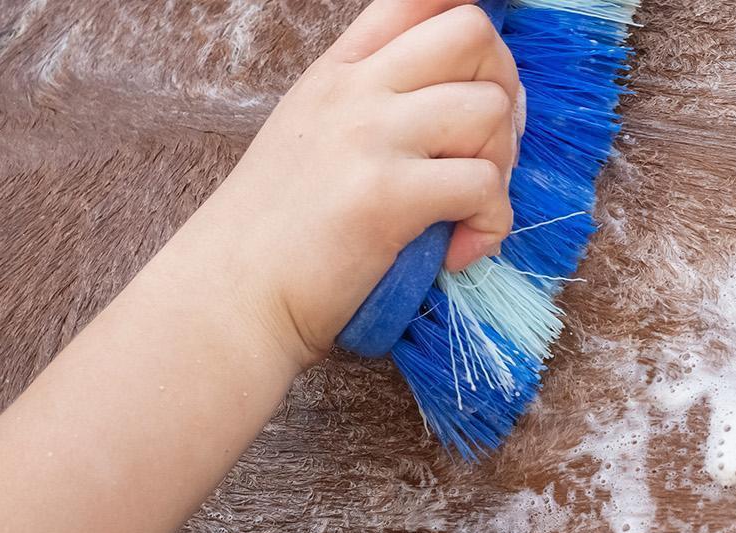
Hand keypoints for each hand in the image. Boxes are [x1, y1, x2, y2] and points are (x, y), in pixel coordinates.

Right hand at [174, 0, 520, 365]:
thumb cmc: (276, 234)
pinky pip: (485, 185)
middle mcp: (354, 89)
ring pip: (490, 108)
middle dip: (505, 86)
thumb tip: (457, 98)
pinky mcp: (387, 196)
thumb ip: (371, 104)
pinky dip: (490, 224)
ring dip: (501, 163)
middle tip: (487, 148)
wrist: (230, 299)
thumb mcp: (312, 134)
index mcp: (338, 70)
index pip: (420, 0)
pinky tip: (459, 250)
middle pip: (472, 32)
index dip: (471, 33)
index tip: (480, 84)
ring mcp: (370, 137)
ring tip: (470, 206)